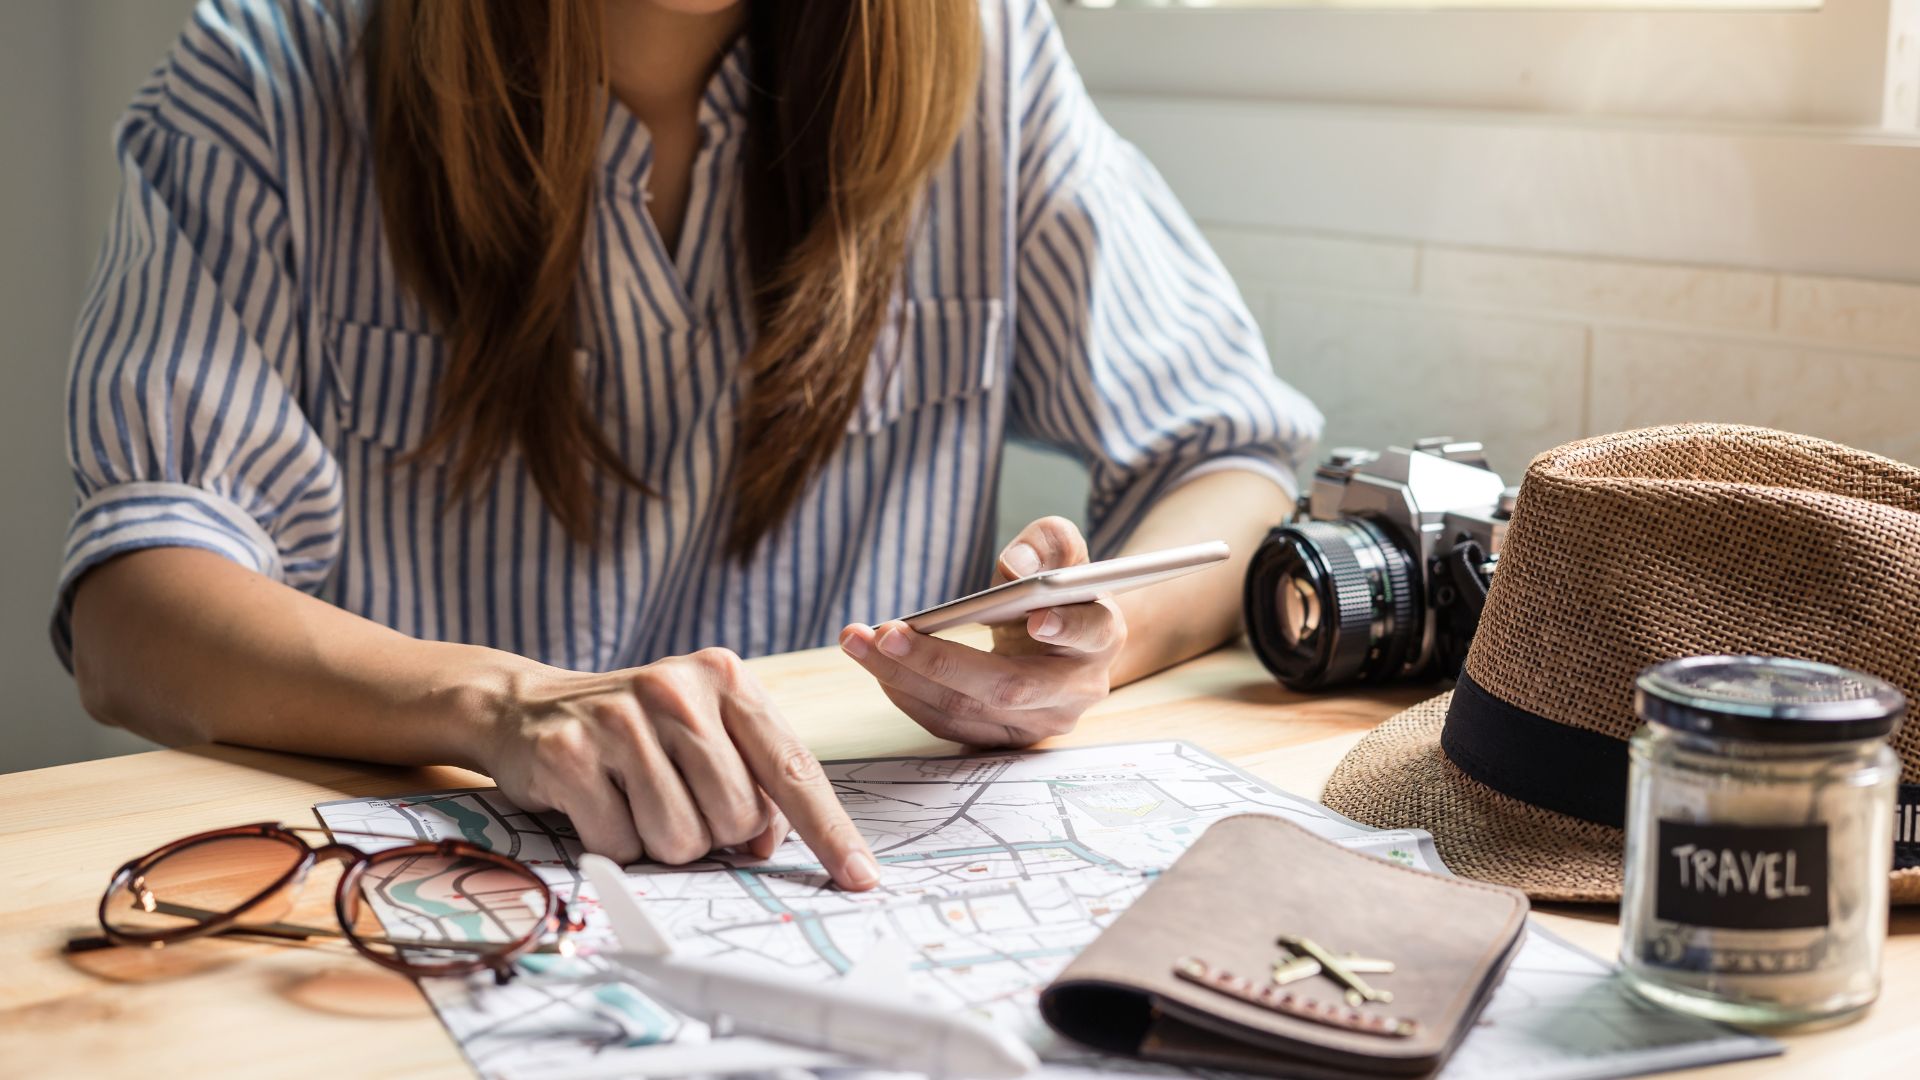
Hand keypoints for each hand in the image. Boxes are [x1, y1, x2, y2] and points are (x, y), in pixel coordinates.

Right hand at [475, 648, 878, 889]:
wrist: (528, 706)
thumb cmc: (638, 730)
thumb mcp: (704, 730)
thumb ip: (753, 776)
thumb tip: (770, 844)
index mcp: (726, 678)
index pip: (793, 766)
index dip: (830, 830)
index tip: (860, 876)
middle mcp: (677, 690)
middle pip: (737, 817)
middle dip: (714, 833)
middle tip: (677, 801)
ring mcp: (620, 720)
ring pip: (681, 838)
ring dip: (662, 842)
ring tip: (635, 799)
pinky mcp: (570, 754)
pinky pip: (621, 845)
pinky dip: (614, 844)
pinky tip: (598, 803)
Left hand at [839, 516, 1126, 747]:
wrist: (1063, 646)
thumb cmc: (1057, 591)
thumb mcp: (1062, 556)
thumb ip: (1049, 544)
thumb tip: (1016, 565)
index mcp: (1101, 636)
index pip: (1090, 632)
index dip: (1067, 627)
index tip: (1038, 618)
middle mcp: (1077, 690)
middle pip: (1008, 686)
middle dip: (941, 661)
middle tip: (886, 634)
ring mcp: (1039, 724)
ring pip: (966, 710)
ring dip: (904, 677)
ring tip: (858, 641)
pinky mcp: (1003, 740)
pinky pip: (948, 724)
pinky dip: (907, 692)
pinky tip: (876, 662)